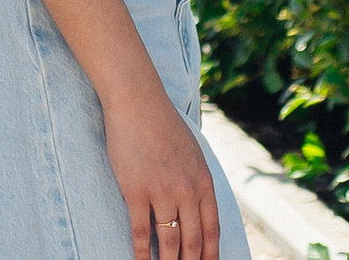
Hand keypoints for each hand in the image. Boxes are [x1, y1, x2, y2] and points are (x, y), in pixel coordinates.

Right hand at [105, 95, 222, 257]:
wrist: (137, 103)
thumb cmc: (163, 124)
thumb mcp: (193, 153)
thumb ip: (197, 180)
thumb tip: (198, 202)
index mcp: (204, 184)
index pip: (212, 231)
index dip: (210, 255)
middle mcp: (187, 193)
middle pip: (192, 241)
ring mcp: (161, 193)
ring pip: (169, 241)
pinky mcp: (136, 191)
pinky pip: (140, 229)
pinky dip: (142, 251)